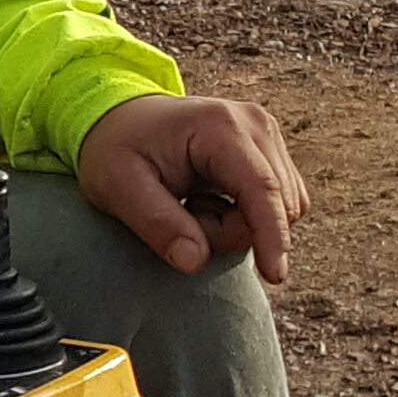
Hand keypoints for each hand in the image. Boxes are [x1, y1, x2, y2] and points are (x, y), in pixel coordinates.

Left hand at [76, 93, 307, 283]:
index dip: (271, 234)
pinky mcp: (270, 151)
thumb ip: (157, 223)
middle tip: (181, 214)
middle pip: (274, 205)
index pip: (261, 188)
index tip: (274, 276)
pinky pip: (278, 204)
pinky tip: (209, 200)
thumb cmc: (116, 149)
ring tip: (191, 205)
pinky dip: (245, 217)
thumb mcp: (118, 186)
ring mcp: (267, 135)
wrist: (121, 120)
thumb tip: (194, 261)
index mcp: (220, 126)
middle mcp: (255, 125)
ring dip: (235, 225)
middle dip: (228, 231)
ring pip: (281, 209)